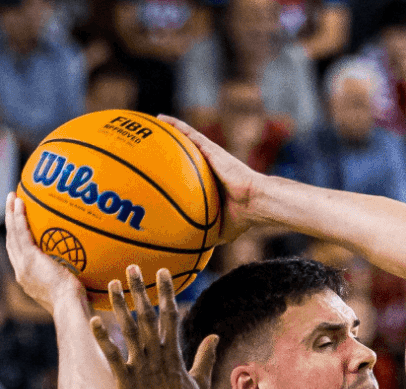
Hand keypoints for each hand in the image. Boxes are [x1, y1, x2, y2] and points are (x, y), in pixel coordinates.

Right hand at [4, 194, 83, 308]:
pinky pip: (21, 232)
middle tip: (12, 205)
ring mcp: (24, 266)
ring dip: (10, 214)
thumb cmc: (78, 305)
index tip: (20, 227)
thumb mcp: (74, 289)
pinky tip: (20, 202)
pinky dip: (18, 216)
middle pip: (11, 242)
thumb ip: (75, 277)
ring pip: (12, 234)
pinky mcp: (29, 259)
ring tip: (12, 197)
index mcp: (30, 280)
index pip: (20, 256)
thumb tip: (91, 270)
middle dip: (9, 223)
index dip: (18, 240)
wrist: (70, 308)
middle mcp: (22, 273)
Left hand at [91, 265, 218, 388]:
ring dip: (120, 306)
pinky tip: (94, 320)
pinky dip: (104, 338)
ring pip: (130, 331)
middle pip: (148, 317)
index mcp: (175, 356)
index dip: (166, 292)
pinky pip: (112, 357)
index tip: (161, 272)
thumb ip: (205, 357)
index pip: (171, 316)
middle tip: (130, 267)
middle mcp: (159, 358)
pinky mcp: (127, 385)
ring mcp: (142, 370)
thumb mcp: (201, 383)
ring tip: (110, 284)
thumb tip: (214, 336)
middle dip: (140, 290)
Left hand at [159, 115, 260, 244]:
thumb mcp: (218, 230)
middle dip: (170, 148)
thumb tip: (192, 252)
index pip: (190, 175)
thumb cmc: (242, 217)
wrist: (255, 203)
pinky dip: (176, 125)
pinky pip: (190, 134)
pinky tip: (161, 119)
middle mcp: (208, 167)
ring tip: (153, 123)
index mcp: (209, 184)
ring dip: (170, 130)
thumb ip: (205, 236)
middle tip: (150, 145)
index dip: (176, 171)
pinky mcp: (212, 149)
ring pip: (186, 139)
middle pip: (185, 154)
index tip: (159, 171)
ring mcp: (210, 157)